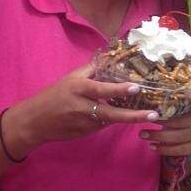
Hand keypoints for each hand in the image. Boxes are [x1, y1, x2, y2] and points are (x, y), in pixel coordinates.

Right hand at [4, 61, 159, 154]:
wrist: (35, 121)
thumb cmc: (54, 95)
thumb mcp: (71, 78)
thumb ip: (91, 69)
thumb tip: (109, 57)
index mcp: (79, 89)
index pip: (102, 89)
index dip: (120, 89)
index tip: (137, 88)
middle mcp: (83, 107)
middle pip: (112, 113)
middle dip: (134, 115)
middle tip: (154, 115)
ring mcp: (85, 123)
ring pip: (110, 120)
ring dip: (127, 117)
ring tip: (148, 114)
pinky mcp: (85, 133)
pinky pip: (102, 125)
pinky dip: (111, 119)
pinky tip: (120, 115)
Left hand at [138, 92, 190, 156]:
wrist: (177, 131)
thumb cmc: (170, 112)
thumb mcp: (168, 103)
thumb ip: (164, 98)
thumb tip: (141, 89)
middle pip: (188, 120)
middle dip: (167, 121)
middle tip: (149, 120)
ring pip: (182, 136)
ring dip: (161, 136)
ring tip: (143, 134)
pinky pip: (181, 149)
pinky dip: (165, 149)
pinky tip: (152, 146)